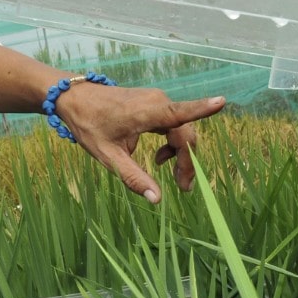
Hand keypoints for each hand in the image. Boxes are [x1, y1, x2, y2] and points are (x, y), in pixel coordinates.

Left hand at [55, 82, 225, 202]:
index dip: (202, 108)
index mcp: (146, 112)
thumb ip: (133, 177)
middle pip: (185, 133)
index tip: (222, 102)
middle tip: (183, 188)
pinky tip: (160, 158)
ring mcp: (157, 101)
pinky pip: (174, 124)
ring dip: (182, 154)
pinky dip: (173, 143)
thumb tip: (156, 199)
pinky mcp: (154, 104)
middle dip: (187, 161)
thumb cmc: (89, 125)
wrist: (75, 99)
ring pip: (182, 129)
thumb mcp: (108, 157)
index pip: (180, 112)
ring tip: (175, 178)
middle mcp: (157, 102)